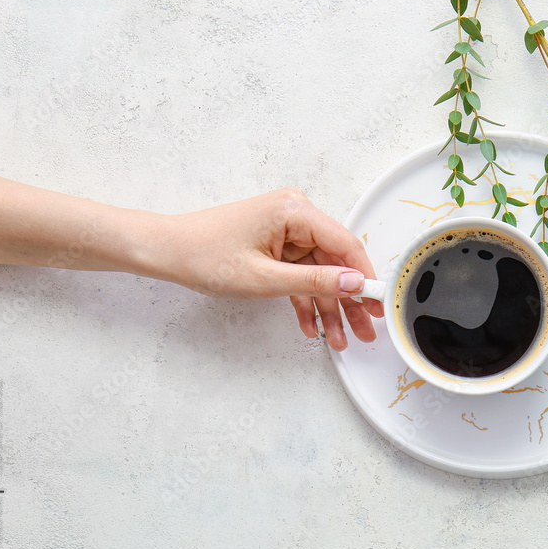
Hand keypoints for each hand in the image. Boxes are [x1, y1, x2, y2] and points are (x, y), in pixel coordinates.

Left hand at [155, 187, 382, 349]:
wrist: (168, 251)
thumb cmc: (204, 254)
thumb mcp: (265, 278)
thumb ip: (315, 282)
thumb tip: (354, 284)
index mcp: (295, 210)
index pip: (346, 244)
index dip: (365, 277)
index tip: (379, 302)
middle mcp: (295, 215)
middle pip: (336, 262)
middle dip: (349, 300)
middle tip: (366, 328)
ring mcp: (287, 231)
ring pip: (320, 274)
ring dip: (329, 307)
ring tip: (341, 338)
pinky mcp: (278, 244)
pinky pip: (301, 275)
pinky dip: (306, 300)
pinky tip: (313, 327)